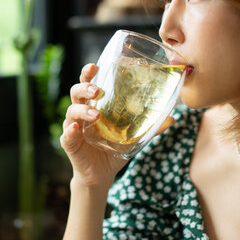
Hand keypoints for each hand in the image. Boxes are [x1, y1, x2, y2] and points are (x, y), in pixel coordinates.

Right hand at [61, 64, 174, 189]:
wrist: (102, 173)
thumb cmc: (114, 148)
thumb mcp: (134, 137)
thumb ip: (150, 127)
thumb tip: (172, 118)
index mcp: (94, 104)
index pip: (88, 83)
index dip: (88, 73)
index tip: (95, 66)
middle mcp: (81, 112)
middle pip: (76, 92)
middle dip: (85, 87)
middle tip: (97, 90)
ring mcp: (73, 126)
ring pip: (71, 111)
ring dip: (82, 110)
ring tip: (96, 115)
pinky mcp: (69, 143)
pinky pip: (67, 134)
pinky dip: (70, 130)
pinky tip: (76, 128)